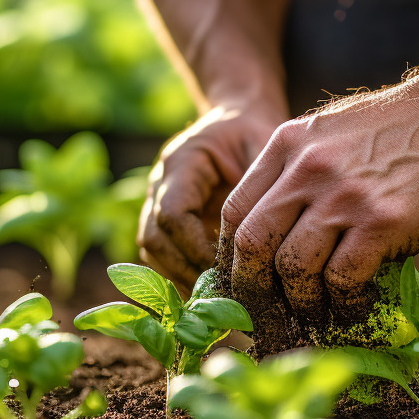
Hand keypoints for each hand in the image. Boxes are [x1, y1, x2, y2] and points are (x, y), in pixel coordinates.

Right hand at [139, 103, 285, 290]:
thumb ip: (259, 187)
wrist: (240, 118)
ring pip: (153, 251)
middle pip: (154, 238)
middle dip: (186, 271)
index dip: (196, 247)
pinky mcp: (167, 219)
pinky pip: (165, 254)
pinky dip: (185, 274)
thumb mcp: (264, 148)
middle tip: (224, 295)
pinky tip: (215, 289)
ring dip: (182, 278)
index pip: (172, 214)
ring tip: (219, 300)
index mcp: (181, 161)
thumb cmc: (255, 131)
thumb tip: (262, 241)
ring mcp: (158, 201)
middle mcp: (161, 183)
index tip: (229, 269)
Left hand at [220, 73, 418, 322]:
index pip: (234, 212)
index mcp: (286, 146)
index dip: (231, 255)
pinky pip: (343, 278)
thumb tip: (271, 232)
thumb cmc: (393, 130)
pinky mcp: (382, 222)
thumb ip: (293, 173)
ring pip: (294, 268)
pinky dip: (343, 303)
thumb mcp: (325, 133)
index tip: (243, 279)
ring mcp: (344, 196)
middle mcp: (307, 170)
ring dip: (301, 301)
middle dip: (253, 287)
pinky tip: (352, 308)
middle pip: (254, 243)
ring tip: (313, 314)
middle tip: (266, 311)